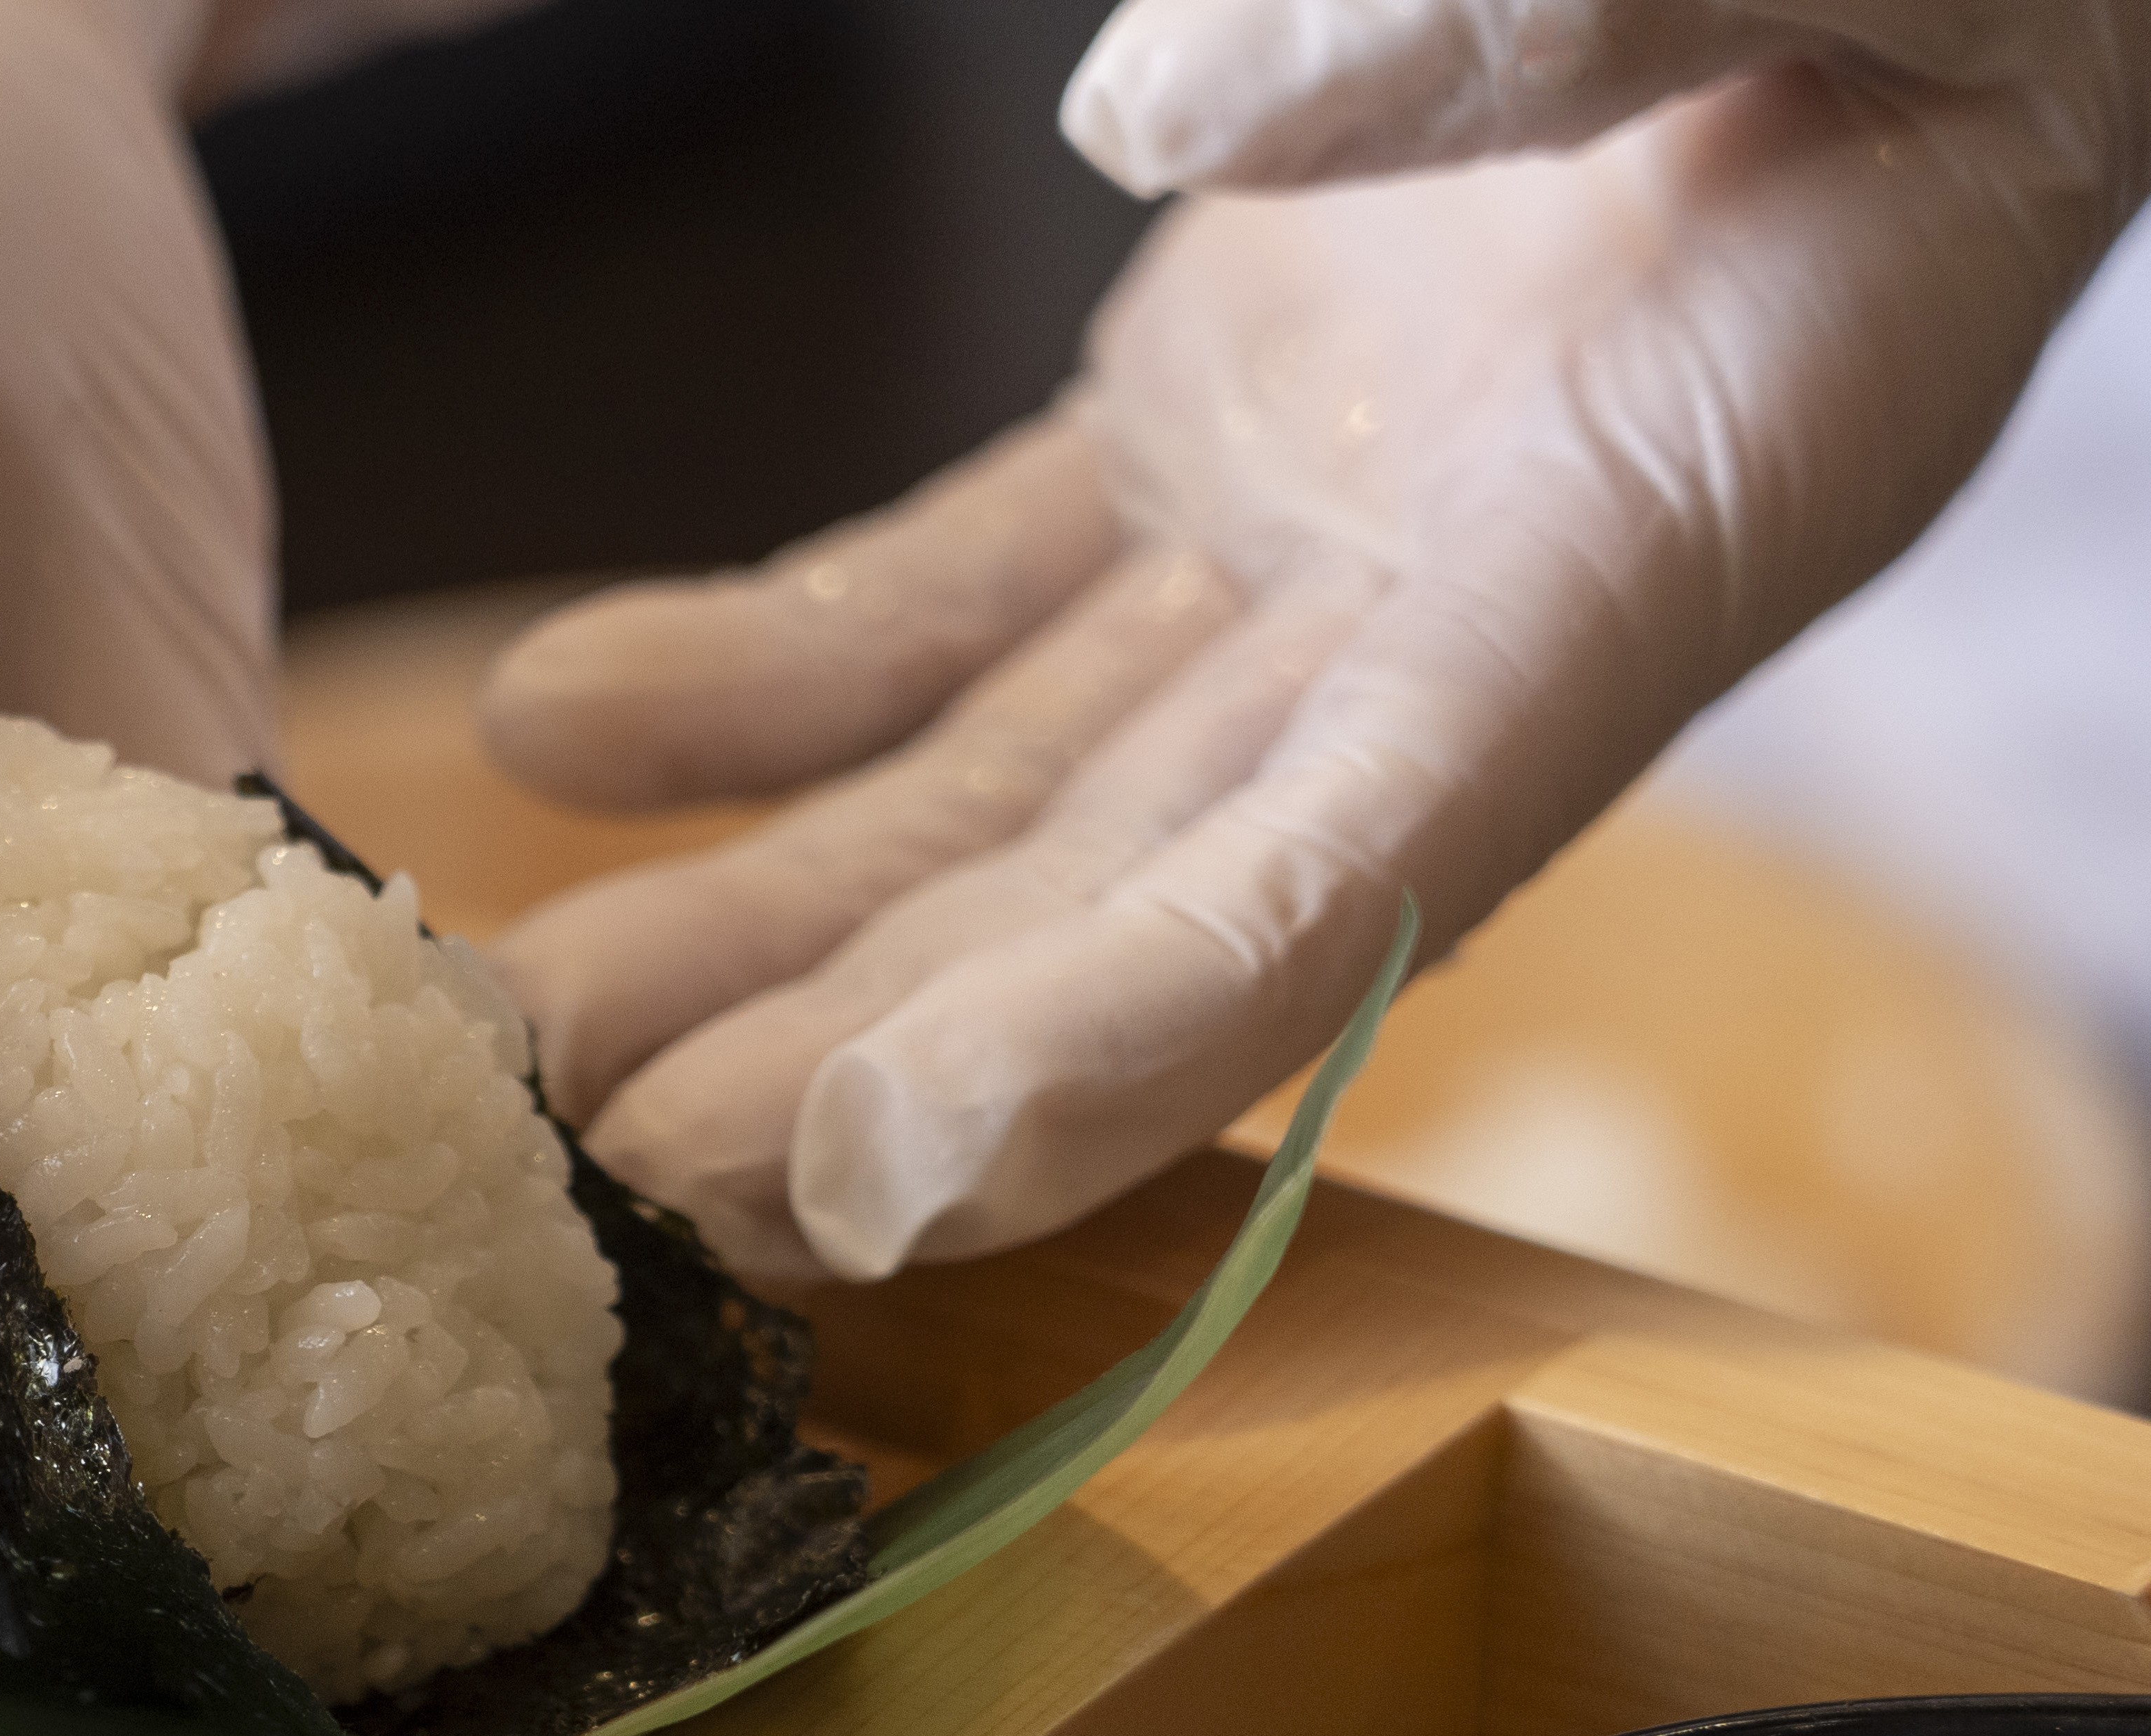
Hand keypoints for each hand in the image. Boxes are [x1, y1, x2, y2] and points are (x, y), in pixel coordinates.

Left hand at [475, 0, 2150, 1283]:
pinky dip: (753, 680)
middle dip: (859, 1069)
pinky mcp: (1192, 446)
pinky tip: (555, 724)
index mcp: (1645, 548)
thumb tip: (1185, 114)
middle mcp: (1454, 619)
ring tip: (506, 1042)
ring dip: (758, 928)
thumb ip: (1578, 14)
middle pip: (1124, 913)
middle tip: (600, 1202)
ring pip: (993, 802)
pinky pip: (943, 607)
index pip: (1362, 879)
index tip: (877, 1171)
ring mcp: (1303, 549)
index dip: (1119, 1044)